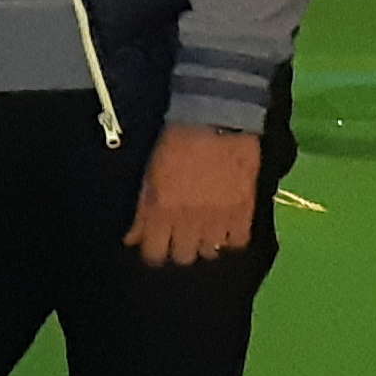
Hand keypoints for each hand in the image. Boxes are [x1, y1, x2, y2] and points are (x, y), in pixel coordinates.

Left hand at [125, 123, 264, 266]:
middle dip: (179, 249)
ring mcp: (219, 218)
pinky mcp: (244, 211)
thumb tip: (132, 239)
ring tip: (205, 230)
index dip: (153, 253)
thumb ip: (142, 210)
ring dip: (205, 243)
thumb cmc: (176, 142)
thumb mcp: (150, 174)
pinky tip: (226, 227)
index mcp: (162, 210)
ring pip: (210, 252)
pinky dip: (231, 238)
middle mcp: (189, 221)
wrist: (216, 118)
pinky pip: (237, 242)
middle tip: (181, 236)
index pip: (154, 254)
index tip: (157, 246)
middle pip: (183, 257)